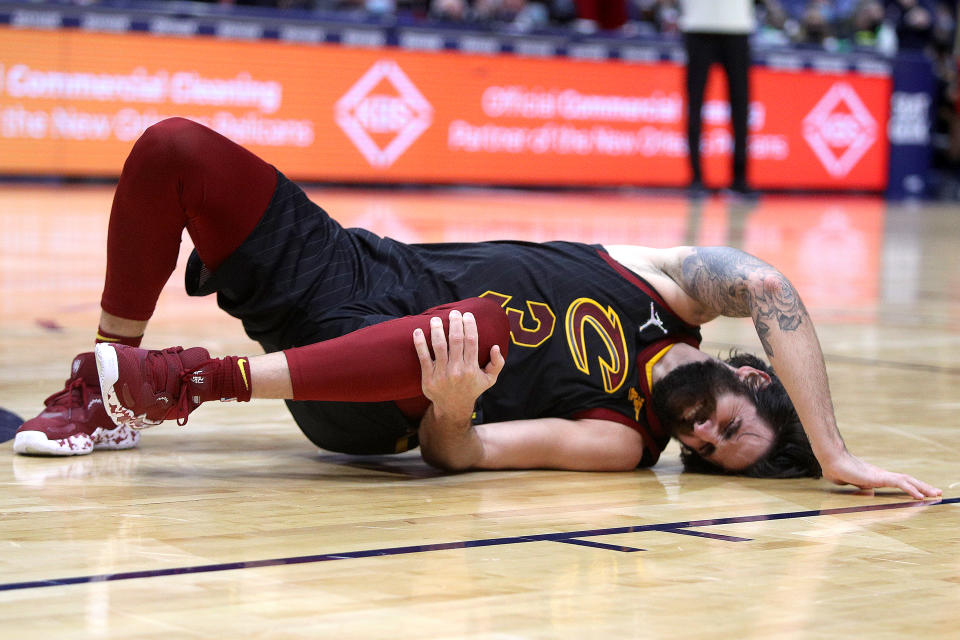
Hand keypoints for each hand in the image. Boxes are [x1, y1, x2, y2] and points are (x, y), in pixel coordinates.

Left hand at [413, 310, 505, 417]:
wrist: (453, 407)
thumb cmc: (472, 388)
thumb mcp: (489, 379)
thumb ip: (497, 363)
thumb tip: (495, 346)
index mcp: (471, 368)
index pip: (471, 341)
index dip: (469, 325)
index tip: (467, 315)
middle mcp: (457, 370)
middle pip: (455, 340)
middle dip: (454, 323)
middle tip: (453, 313)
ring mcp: (441, 374)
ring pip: (439, 346)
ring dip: (436, 330)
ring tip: (435, 319)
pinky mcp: (428, 378)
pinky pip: (423, 358)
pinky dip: (420, 344)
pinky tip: (417, 331)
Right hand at [822, 450, 941, 499]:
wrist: (832, 460)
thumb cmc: (836, 469)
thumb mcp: (849, 482)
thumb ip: (859, 487)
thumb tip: (867, 492)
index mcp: (876, 477)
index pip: (899, 481)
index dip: (912, 486)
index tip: (922, 492)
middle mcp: (882, 475)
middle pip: (907, 480)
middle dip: (923, 487)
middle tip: (937, 492)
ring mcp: (881, 475)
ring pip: (907, 481)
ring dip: (923, 487)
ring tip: (935, 493)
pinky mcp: (879, 477)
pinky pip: (899, 483)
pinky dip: (911, 489)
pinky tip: (920, 496)